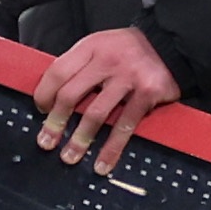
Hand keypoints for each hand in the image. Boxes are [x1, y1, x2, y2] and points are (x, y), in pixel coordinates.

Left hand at [33, 28, 180, 173]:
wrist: (170, 46)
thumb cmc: (128, 51)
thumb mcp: (100, 47)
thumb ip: (79, 67)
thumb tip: (51, 100)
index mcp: (90, 47)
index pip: (58, 72)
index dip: (44, 94)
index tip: (40, 111)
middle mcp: (107, 60)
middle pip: (71, 95)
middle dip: (55, 122)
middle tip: (46, 142)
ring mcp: (128, 77)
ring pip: (95, 114)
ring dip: (80, 140)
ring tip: (69, 157)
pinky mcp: (147, 92)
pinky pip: (125, 125)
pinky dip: (112, 148)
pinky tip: (103, 163)